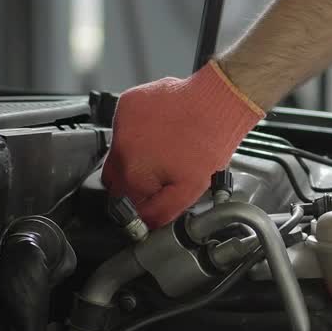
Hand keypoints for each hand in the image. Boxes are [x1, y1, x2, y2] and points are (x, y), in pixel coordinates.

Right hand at [101, 61, 263, 228]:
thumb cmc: (208, 144)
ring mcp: (121, 122)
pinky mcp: (127, 104)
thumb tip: (145, 225)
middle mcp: (120, 147)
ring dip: (136, 154)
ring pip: (119, 150)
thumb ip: (162, 211)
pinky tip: (161, 131)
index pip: (123, 199)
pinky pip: (125, 126)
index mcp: (132, 172)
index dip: (140, 200)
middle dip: (135, 179)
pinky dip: (138, 131)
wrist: (215, 104)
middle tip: (162, 173)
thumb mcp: (190, 190)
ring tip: (166, 148)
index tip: (154, 195)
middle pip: (116, 176)